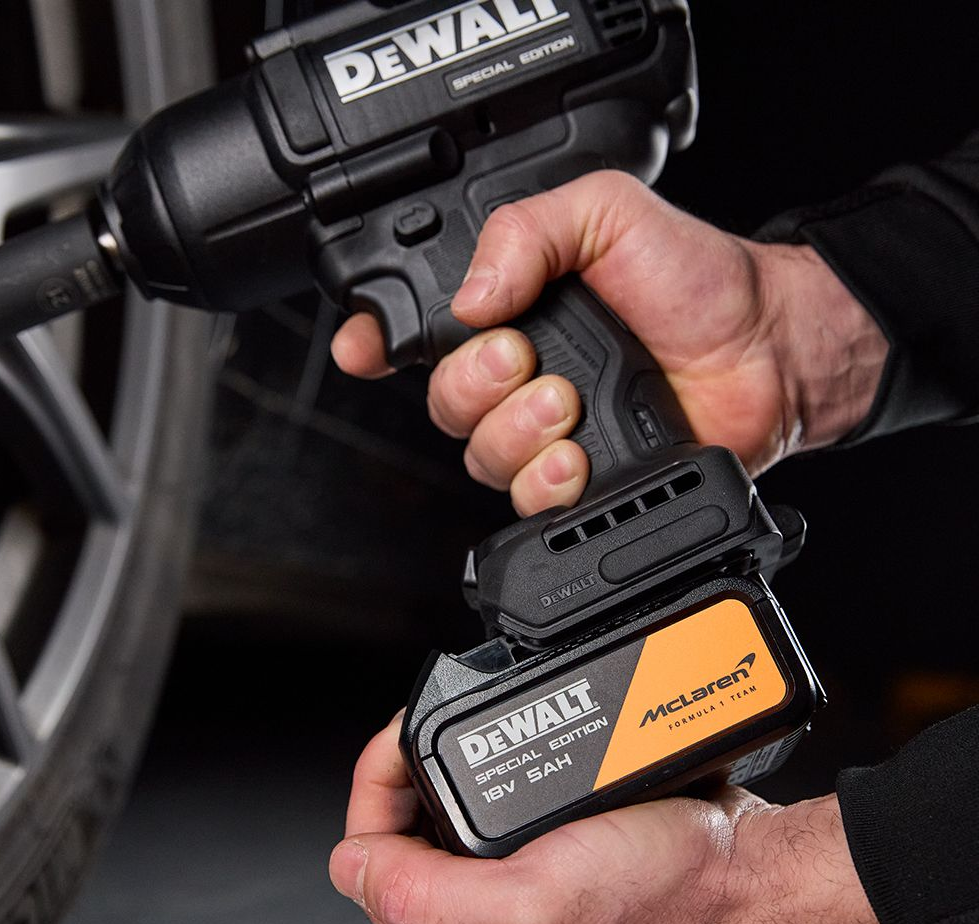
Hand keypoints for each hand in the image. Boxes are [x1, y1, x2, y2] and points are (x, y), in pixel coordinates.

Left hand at [330, 715, 882, 923]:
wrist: (734, 873)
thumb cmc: (659, 899)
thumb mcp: (537, 910)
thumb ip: (428, 900)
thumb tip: (350, 867)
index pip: (369, 867)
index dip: (375, 792)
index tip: (402, 739)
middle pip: (395, 843)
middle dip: (403, 777)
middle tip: (425, 726)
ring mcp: (509, 899)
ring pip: (434, 824)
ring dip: (435, 772)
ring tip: (454, 732)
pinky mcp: (539, 865)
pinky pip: (480, 817)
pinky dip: (476, 775)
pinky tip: (492, 754)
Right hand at [331, 171, 887, 514]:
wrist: (766, 349)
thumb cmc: (696, 280)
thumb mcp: (607, 214)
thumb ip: (527, 231)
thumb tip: (468, 297)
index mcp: (514, 310)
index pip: (418, 332)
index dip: (375, 343)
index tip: (366, 348)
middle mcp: (521, 374)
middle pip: (442, 402)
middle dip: (471, 384)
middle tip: (523, 356)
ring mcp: (549, 430)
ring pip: (479, 454)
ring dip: (513, 430)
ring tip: (566, 401)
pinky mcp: (580, 478)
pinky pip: (527, 500)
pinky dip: (542, 483)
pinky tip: (573, 458)